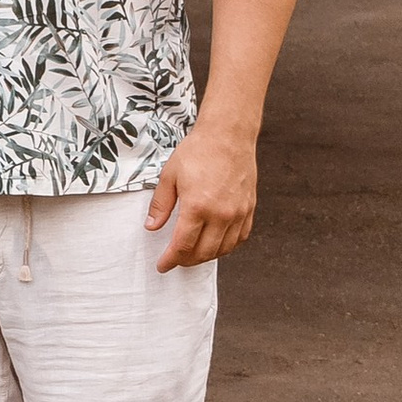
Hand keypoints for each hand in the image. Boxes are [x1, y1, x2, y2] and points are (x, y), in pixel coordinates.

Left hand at [146, 120, 257, 267]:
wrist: (228, 136)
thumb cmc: (198, 152)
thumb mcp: (169, 176)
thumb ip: (161, 205)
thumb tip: (152, 227)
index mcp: (197, 206)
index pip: (183, 245)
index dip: (171, 260)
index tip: (162, 265)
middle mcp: (221, 214)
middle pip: (204, 252)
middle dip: (186, 261)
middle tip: (175, 260)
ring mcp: (238, 213)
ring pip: (223, 249)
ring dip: (206, 257)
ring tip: (192, 254)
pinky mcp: (249, 209)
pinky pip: (240, 238)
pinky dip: (227, 247)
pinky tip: (216, 244)